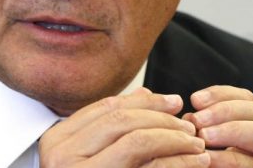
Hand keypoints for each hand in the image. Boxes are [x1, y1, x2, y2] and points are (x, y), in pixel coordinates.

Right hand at [39, 88, 209, 167]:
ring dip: (174, 138)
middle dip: (163, 118)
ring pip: (137, 140)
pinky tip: (195, 163)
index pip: (106, 108)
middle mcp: (62, 157)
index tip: (173, 102)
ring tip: (196, 144)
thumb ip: (113, 127)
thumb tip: (147, 92)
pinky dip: (178, 162)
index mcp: (57, 141)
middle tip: (189, 125)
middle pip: (123, 121)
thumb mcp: (91, 157)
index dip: (144, 101)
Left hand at [183, 86, 252, 167]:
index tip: (195, 99)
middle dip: (228, 111)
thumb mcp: (220, 152)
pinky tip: (210, 159)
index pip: (251, 101)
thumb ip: (210, 134)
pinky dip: (234, 159)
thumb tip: (187, 118)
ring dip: (234, 131)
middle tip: (198, 119)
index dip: (224, 94)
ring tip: (204, 136)